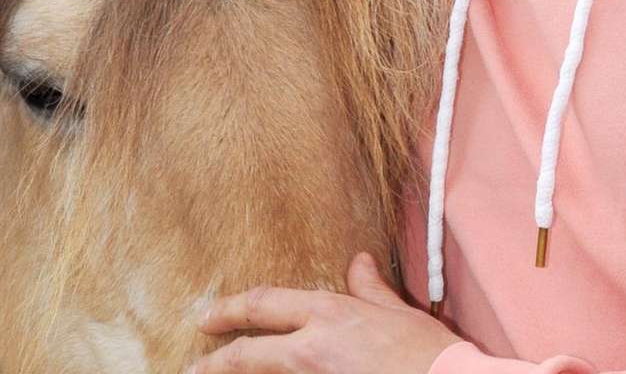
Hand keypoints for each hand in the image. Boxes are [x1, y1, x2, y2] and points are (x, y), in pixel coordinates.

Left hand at [189, 252, 461, 373]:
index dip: (230, 310)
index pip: (264, 305)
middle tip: (196, 367)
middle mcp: (312, 347)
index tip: (207, 317)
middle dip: (216, 361)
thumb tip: (358, 262)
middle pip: (248, 354)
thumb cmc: (428, 353)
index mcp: (329, 314)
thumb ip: (370, 289)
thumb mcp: (398, 314)